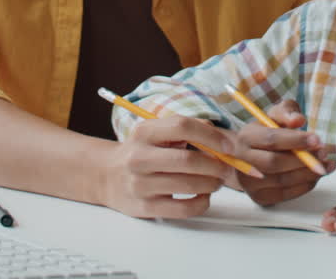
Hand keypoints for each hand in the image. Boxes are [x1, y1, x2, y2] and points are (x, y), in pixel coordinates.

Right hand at [101, 115, 235, 218]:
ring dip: (212, 184)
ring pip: (188, 185)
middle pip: (188, 160)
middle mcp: (139, 157)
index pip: (182, 127)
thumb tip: (221, 140)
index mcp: (144, 132)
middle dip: (216, 165)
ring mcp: (140, 184)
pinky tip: (203, 196)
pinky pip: (183, 209)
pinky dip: (201, 203)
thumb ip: (186, 130)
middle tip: (227, 168)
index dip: (211, 136)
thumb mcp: (156, 133)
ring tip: (216, 181)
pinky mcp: (144, 208)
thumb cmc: (143, 152)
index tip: (228, 146)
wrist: (107, 176)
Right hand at [231, 99, 333, 205]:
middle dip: (303, 159)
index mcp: (245, 137)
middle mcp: (243, 161)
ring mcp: (249, 182)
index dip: (295, 140)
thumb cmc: (269, 132)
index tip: (317, 140)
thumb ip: (288, 112)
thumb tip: (298, 120)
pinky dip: (305, 186)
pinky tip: (316, 176)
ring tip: (326, 165)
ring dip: (308, 173)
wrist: (255, 154)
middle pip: (274, 163)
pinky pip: (285, 194)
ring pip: (282, 180)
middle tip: (324, 153)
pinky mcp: (259, 197)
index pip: (271, 139)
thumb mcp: (277, 115)